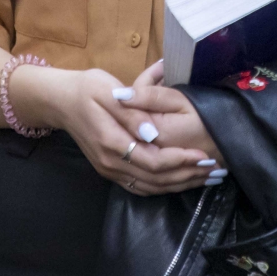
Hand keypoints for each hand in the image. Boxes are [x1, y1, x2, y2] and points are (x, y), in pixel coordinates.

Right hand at [15, 65, 216, 195]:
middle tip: (215, 169)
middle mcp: (110, 163)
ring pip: (150, 187)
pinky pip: (141, 187)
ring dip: (180, 184)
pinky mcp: (111, 171)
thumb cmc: (88, 89)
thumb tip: (152, 132)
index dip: (180, 161)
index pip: (152, 160)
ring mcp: (109, 170)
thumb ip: (132, 112)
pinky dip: (165, 186)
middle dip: (188, 175)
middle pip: (155, 179)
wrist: (61, 101)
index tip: (203, 155)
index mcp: (110, 142)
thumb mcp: (109, 91)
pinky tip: (182, 181)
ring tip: (207, 178)